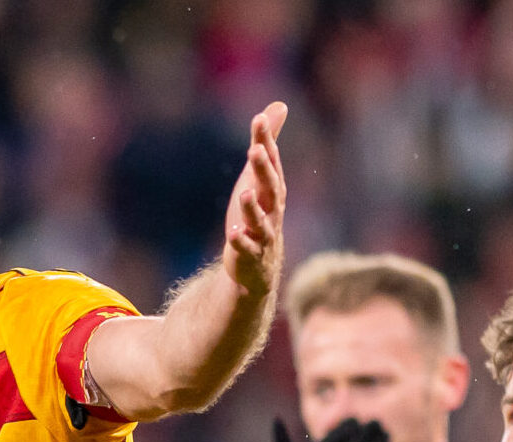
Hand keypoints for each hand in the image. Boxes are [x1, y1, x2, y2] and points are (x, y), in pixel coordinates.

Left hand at [219, 103, 287, 301]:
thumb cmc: (258, 212)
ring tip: (244, 193)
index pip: (272, 160)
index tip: (259, 119)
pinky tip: (233, 233)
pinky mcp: (250, 255)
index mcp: (273, 188)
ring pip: (260, 220)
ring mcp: (262, 233)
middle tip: (256, 149)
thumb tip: (279, 106)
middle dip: (264, 169)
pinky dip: (241, 241)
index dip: (267, 140)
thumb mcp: (260, 176)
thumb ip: (268, 142)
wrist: (257, 263)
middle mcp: (272, 209)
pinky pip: (246, 248)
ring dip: (253, 207)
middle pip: (270, 187)